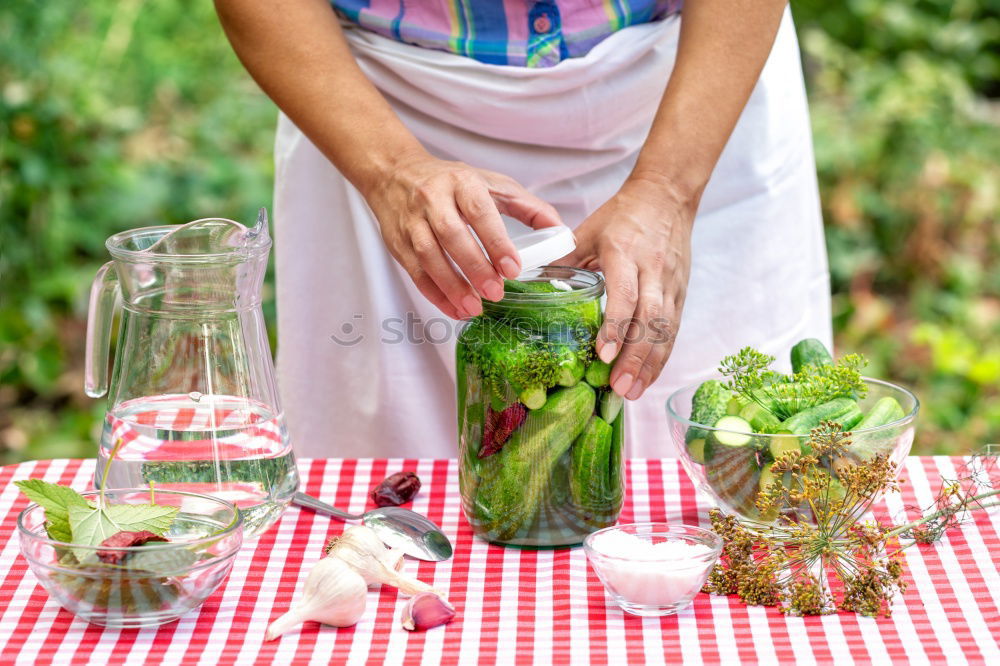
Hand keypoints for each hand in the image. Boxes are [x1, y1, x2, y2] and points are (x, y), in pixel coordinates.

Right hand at [364, 151, 561, 318]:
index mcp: (462, 182)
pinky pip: (415, 273)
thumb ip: (528, 208)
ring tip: (474, 308)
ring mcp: (412, 222)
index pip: (479, 212)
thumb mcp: (491, 184)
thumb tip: (561, 232)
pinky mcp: (397, 243)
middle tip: (496, 293)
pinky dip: (435, 294)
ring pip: (429, 257)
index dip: (496, 242)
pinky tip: (454, 309)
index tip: (512, 268)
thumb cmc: (450, 182)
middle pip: (452, 235)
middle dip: (474, 267)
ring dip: (452, 286)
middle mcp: (433, 199)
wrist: (395, 174)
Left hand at [559, 176, 694, 399]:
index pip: (625, 294)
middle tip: (619, 387)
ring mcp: (670, 283)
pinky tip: (648, 378)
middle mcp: (652, 270)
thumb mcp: (589, 229)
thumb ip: (564, 259)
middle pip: (650, 319)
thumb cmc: (624, 214)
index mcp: (624, 252)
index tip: (604, 354)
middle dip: (635, 357)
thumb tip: (530, 282)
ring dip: (649, 364)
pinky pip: (673, 329)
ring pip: (665, 329)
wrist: (667, 195)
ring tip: (632, 392)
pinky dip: (661, 356)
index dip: (617, 326)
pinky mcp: (681, 293)